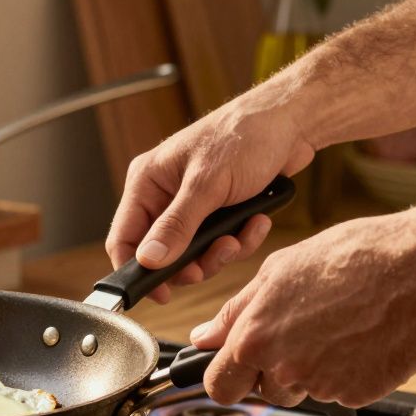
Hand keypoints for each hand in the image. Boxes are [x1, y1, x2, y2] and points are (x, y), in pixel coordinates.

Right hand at [107, 92, 316, 302]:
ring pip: (194, 253)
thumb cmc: (245, 135)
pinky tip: (257, 221)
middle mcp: (164, 195)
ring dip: (222, 252)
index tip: (161, 294)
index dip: (137, 271)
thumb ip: (176, 225)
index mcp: (147, 182)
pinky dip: (241, 239)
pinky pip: (220, 243)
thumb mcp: (207, 184)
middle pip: (162, 253)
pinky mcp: (218, 211)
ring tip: (241, 234)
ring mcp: (191, 205)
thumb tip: (149, 260)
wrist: (292, 122)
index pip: (123, 238)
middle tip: (218, 255)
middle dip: (193, 262)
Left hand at [189, 206, 415, 407]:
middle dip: (268, 376)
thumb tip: (203, 337)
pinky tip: (361, 338)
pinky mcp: (357, 395)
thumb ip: (234, 312)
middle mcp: (283, 368)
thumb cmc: (355, 258)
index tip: (234, 369)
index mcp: (255, 337)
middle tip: (297, 339)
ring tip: (336, 328)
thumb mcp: (279, 270)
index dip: (225, 377)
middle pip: (261, 394)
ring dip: (309, 371)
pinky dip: (346, 372)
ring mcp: (321, 385)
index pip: (217, 385)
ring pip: (300, 392)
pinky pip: (339, 392)